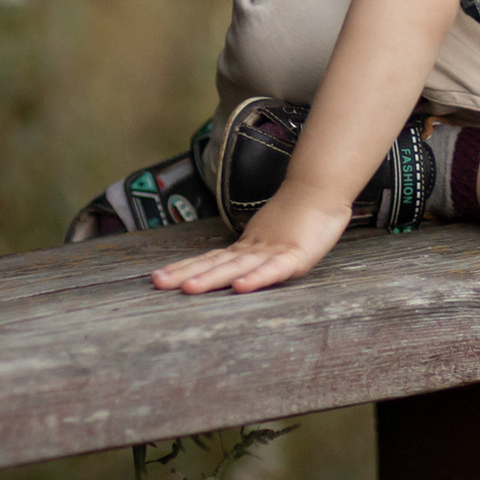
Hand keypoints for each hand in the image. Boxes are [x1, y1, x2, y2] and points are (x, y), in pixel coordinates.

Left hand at [151, 186, 351, 294]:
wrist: (321, 190)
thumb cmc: (299, 218)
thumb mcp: (271, 242)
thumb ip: (253, 256)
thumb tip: (233, 269)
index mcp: (246, 248)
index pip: (210, 259)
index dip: (184, 268)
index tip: (158, 277)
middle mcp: (253, 249)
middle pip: (215, 263)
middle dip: (185, 273)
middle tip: (157, 282)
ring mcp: (273, 251)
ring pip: (237, 267)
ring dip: (211, 277)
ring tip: (187, 288)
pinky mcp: (296, 256)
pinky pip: (273, 270)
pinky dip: (256, 279)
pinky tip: (240, 287)